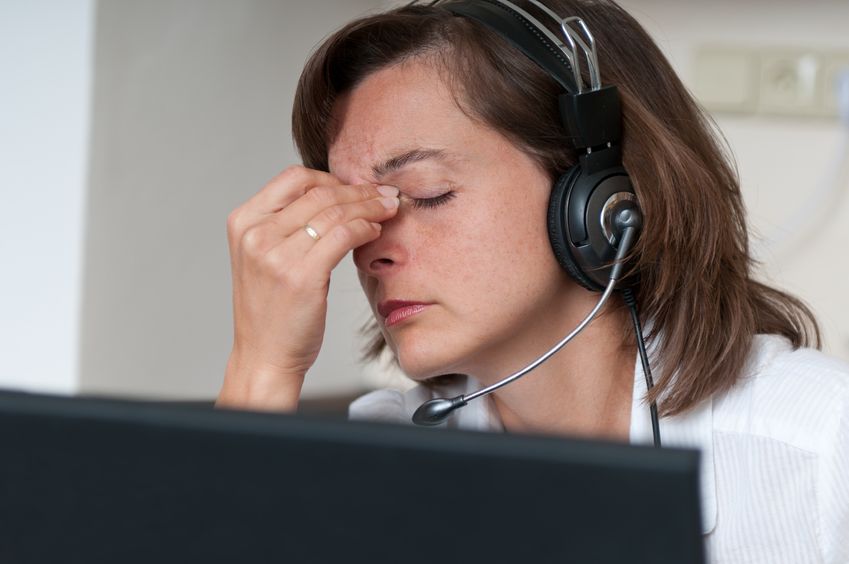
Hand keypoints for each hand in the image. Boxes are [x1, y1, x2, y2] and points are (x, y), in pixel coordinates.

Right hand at [216, 165, 398, 410]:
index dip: (331, 178)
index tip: (356, 187)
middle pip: (319, 192)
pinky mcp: (302, 275)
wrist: (264, 355)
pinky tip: (375, 230)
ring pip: (336, 211)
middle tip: (385, 194)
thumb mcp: (266, 256)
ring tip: (388, 209)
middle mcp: (256, 233)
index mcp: (244, 221)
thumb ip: (288, 223)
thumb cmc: (270, 309)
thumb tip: (335, 194)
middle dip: (359, 190)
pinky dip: (366, 227)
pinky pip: (344, 235)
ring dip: (369, 206)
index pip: (294, 179)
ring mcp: (276, 254)